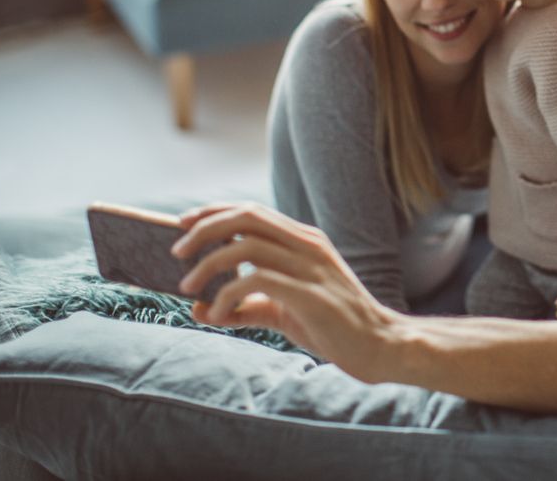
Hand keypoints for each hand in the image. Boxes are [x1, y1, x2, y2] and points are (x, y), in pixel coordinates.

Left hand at [170, 201, 396, 382]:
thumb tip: (201, 309)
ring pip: (246, 246)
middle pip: (246, 217)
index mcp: (304, 241)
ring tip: (188, 288)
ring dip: (209, 264)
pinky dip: (228, 296)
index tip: (182, 223)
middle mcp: (308, 245)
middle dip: (204, 229)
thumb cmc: (332, 326)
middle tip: (177, 252)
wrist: (378, 345)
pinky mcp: (310, 293)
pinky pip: (257, 281)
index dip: (214, 212)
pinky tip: (217, 316)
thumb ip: (246, 306)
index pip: (252, 211)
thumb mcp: (284, 310)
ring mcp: (311, 267)